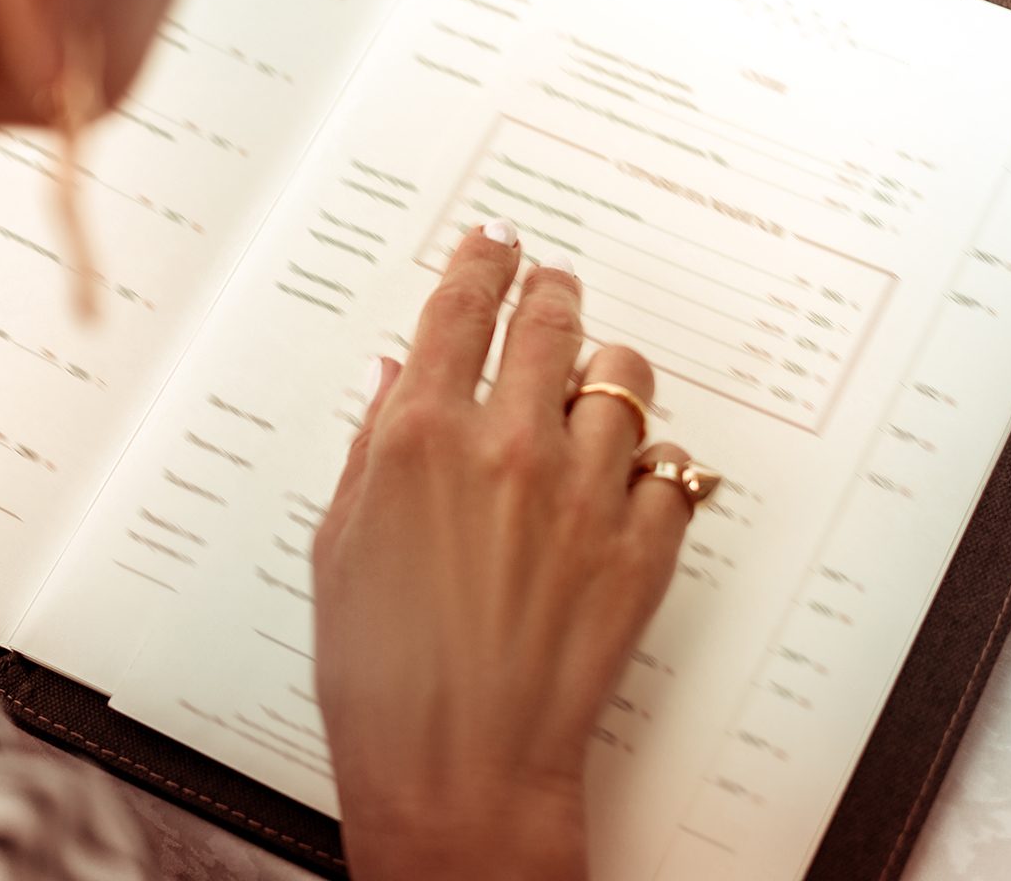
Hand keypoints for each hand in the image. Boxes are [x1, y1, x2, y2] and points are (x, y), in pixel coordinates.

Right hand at [313, 223, 692, 879]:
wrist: (457, 769)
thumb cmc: (383, 672)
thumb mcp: (341, 543)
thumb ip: (371, 444)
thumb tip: (394, 375)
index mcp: (423, 439)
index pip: (460, 309)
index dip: (480, 260)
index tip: (495, 241)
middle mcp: (509, 448)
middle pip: (549, 321)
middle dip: (550, 290)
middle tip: (550, 286)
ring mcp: (584, 495)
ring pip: (624, 380)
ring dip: (607, 371)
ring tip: (594, 386)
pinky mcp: (640, 548)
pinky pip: (670, 470)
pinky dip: (651, 464)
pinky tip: (626, 479)